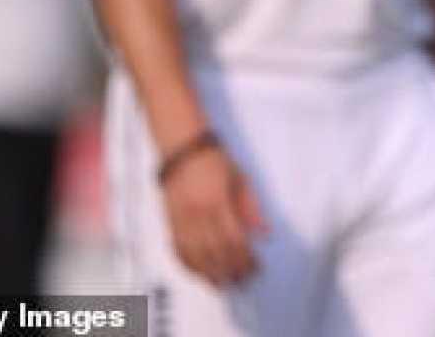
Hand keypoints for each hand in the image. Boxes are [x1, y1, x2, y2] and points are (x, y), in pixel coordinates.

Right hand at [160, 144, 265, 285]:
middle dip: (230, 270)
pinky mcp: (170, 222)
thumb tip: (264, 232)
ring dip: (209, 273)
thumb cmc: (213, 161)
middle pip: (215, 252)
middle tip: (242, 282)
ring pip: (195, 255)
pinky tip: (198, 273)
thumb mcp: (240, 179)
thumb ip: (251, 208)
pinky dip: (188, 265)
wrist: (182, 150)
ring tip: (222, 285)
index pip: (234, 240)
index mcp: (218, 202)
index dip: (245, 258)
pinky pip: (177, 249)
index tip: (255, 268)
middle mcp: (197, 214)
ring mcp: (181, 220)